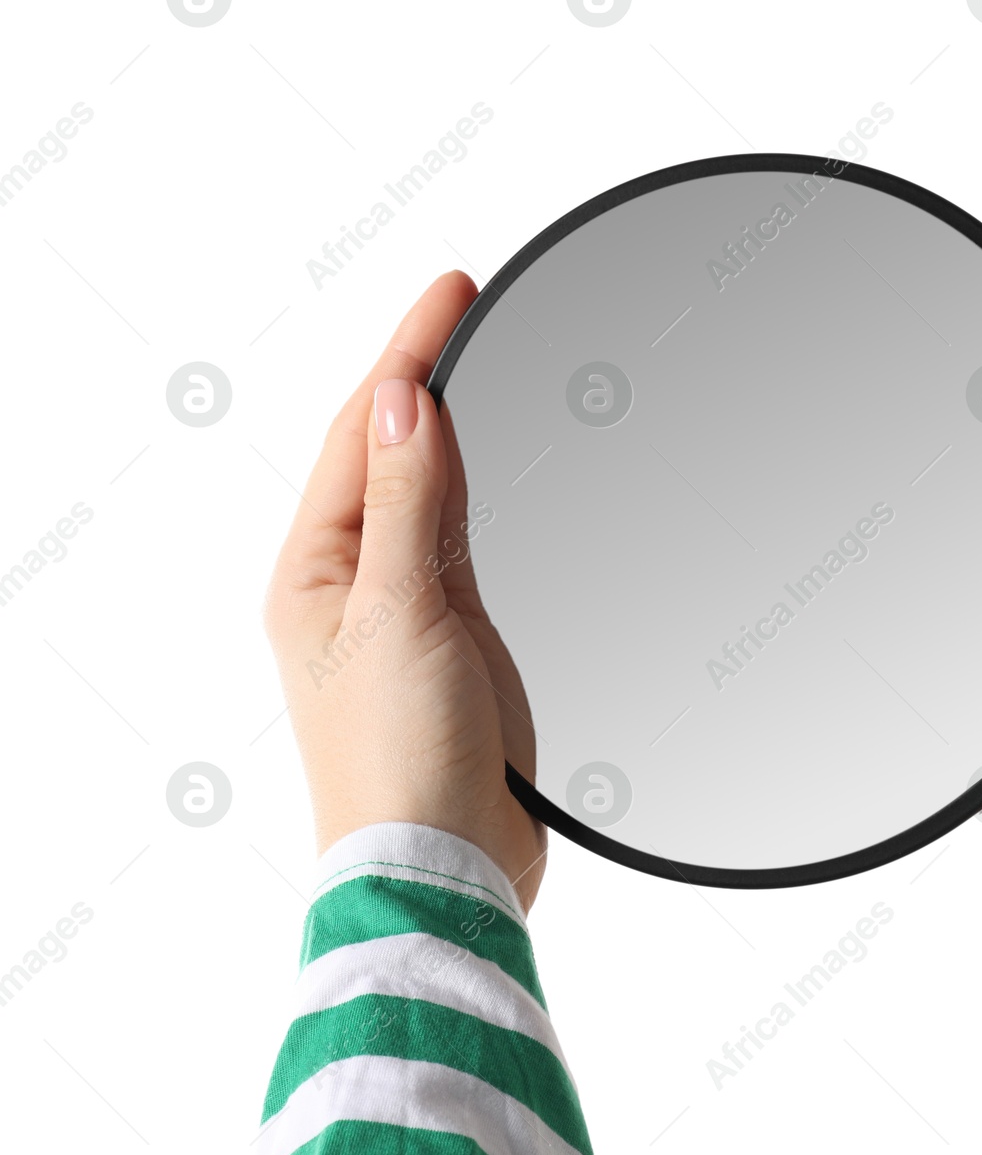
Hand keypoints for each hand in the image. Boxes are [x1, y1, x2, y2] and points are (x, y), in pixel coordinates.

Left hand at [264, 272, 545, 911]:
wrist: (444, 862)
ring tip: (474, 361)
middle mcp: (352, 584)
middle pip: (387, 453)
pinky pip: (463, 542)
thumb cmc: (399, 761)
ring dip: (450, 429)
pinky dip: (479, 491)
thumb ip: (407, 505)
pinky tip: (493, 466)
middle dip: (422, 378)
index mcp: (315, 572)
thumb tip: (402, 402)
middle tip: (464, 306)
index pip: (360, 435)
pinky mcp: (456, 639)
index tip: (450, 292)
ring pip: (427, 493)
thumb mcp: (399, 614)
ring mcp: (405, 611)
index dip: (405, 357)